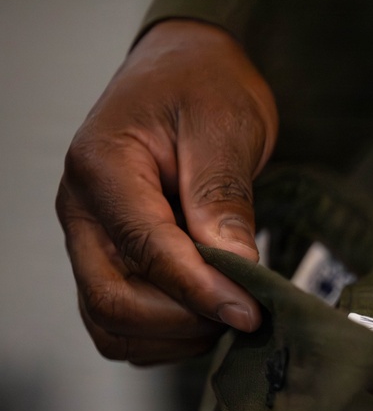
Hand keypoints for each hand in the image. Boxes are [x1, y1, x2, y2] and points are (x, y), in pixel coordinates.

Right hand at [56, 20, 277, 363]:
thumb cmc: (203, 88)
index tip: (250, 311)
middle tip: (245, 310)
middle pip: (112, 303)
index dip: (200, 290)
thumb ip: (222, 197)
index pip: (145, 250)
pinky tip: (211, 312)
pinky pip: (124, 325)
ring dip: (176, 336)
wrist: (189, 74)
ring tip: (232, 307)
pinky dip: (168, 336)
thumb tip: (234, 265)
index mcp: (102, 168)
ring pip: (113, 325)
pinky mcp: (111, 262)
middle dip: (185, 321)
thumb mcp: (224, 126)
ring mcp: (93, 242)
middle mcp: (83, 212)